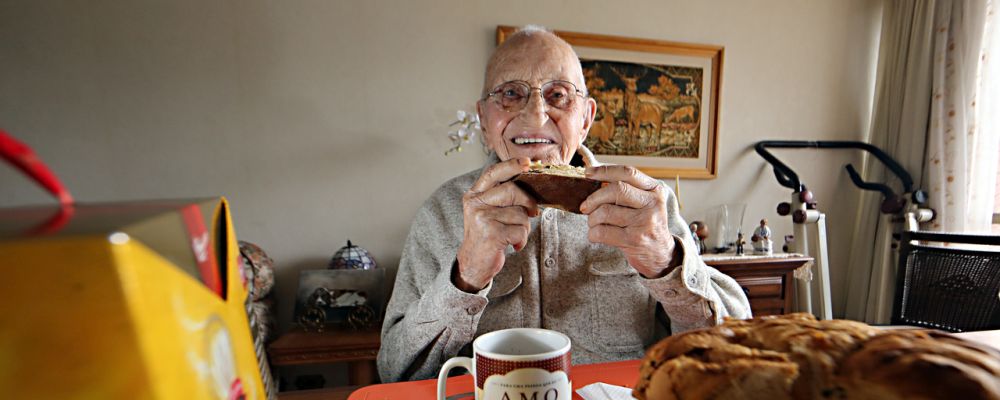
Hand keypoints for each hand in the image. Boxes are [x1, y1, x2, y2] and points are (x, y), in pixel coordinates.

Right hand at [455, 158, 538, 291]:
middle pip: (512, 190)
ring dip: (524, 227)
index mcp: (474, 194)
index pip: (493, 172)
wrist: (473, 263)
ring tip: (514, 235)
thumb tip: (531, 186)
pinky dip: (522, 240)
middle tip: (533, 212)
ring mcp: (482, 218)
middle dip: (528, 201)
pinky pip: (520, 231)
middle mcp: (475, 203)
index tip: (527, 162)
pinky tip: (513, 245)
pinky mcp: (490, 234)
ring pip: (520, 213)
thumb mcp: (489, 211)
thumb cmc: (487, 235)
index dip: (511, 165)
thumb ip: (502, 197)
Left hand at [579, 165, 680, 277]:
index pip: (627, 173)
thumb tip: (594, 178)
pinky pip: (602, 232)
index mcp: (655, 190)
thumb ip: (627, 190)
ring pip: (605, 212)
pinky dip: (592, 233)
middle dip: (594, 198)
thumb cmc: (645, 225)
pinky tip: (596, 235)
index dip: (604, 171)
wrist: (661, 255)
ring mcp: (644, 222)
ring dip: (592, 218)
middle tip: (585, 207)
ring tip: (594, 223)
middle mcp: (652, 204)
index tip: (587, 173)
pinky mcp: (634, 240)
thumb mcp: (644, 203)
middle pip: (616, 190)